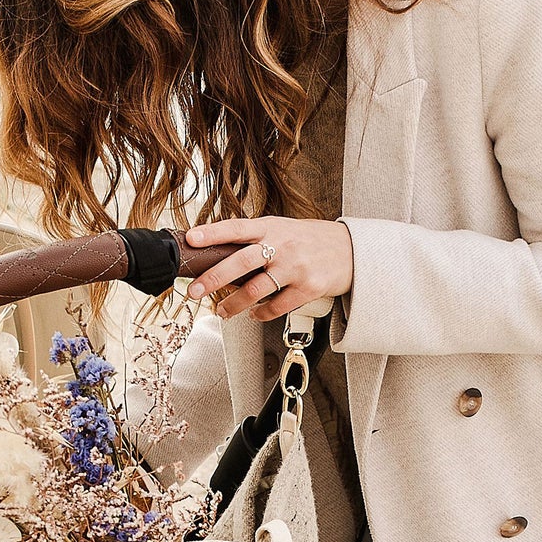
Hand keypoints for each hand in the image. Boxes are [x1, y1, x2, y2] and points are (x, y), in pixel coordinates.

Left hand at [185, 216, 353, 322]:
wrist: (350, 251)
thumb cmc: (309, 240)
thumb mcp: (282, 229)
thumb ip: (255, 238)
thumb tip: (216, 252)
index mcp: (271, 228)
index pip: (236, 227)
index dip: (212, 233)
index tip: (191, 239)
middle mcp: (282, 245)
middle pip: (240, 262)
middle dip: (213, 279)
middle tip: (195, 292)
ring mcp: (295, 267)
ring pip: (255, 290)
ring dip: (234, 304)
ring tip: (221, 311)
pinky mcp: (308, 288)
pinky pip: (277, 307)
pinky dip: (261, 314)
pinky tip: (254, 314)